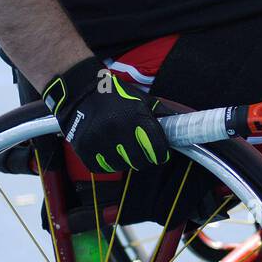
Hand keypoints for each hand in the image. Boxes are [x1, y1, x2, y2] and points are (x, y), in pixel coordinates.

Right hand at [43, 55, 169, 172]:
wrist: (80, 93)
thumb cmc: (115, 96)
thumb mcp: (141, 99)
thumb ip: (161, 114)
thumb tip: (181, 126)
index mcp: (135, 117)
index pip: (158, 150)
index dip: (161, 153)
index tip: (159, 152)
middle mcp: (117, 130)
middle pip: (141, 162)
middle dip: (144, 157)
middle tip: (140, 149)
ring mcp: (99, 141)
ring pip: (123, 166)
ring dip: (125, 160)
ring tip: (122, 146)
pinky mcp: (85, 150)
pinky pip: (104, 168)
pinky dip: (108, 162)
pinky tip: (108, 150)